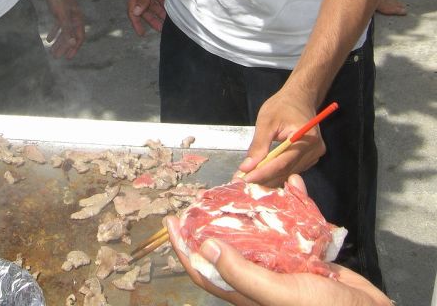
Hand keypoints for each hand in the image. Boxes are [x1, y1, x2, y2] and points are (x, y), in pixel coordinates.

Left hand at [43, 0, 84, 59]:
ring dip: (59, 42)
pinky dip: (54, 33)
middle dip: (64, 47)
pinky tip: (48, 39)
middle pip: (71, 36)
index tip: (68, 57)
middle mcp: (74, 18)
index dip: (74, 48)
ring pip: (64, 32)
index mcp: (78, 19)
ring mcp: (67, 15)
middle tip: (57, 57)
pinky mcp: (60, 12)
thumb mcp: (62, 15)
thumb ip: (67, 29)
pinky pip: (59, 26)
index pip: (79, 37)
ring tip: (52, 51)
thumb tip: (72, 43)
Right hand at [127, 0, 169, 34]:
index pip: (132, 10)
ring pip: (151, 3)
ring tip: (167, 20)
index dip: (136, 23)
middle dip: (151, 19)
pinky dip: (161, 3)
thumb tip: (135, 12)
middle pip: (143, 8)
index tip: (142, 33)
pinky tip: (167, 7)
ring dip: (158, 12)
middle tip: (160, 29)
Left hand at [165, 176, 390, 305]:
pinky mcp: (307, 259)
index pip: (206, 270)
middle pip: (229, 248)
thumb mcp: (280, 294)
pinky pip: (294, 228)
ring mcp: (285, 269)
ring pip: (261, 235)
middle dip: (217, 221)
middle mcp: (262, 280)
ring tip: (248, 185)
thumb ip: (244, 274)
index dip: (184, 248)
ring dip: (256, 209)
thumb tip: (207, 249)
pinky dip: (295, 206)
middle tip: (207, 196)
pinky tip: (296, 187)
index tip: (171, 222)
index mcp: (248, 294)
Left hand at [237, 88, 324, 185]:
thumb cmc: (283, 105)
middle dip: (263, 177)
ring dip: (269, 177)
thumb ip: (258, 145)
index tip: (246, 179)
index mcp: (306, 138)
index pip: (283, 162)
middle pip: (286, 171)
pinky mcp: (311, 158)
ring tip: (249, 178)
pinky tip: (263, 173)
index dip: (263, 173)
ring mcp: (315, 155)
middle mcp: (314, 150)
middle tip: (242, 181)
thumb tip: (246, 167)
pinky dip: (277, 172)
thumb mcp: (266, 121)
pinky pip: (292, 169)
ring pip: (289, 173)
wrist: (300, 97)